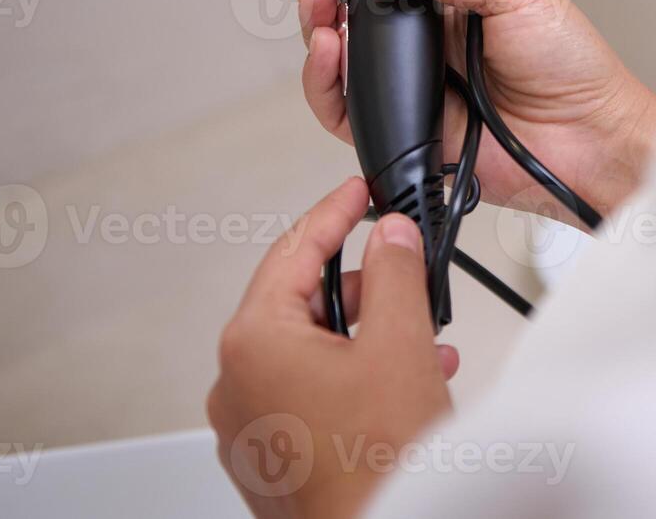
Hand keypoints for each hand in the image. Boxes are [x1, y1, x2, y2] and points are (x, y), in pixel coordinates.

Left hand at [208, 178, 455, 518]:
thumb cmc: (378, 462)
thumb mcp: (401, 342)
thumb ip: (394, 274)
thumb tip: (390, 236)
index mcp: (253, 343)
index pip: (293, 251)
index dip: (335, 214)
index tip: (357, 193)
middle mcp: (236, 383)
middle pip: (299, 303)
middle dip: (360, 287)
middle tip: (401, 270)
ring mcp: (248, 426)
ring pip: (307, 352)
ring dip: (364, 336)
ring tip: (419, 338)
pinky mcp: (269, 458)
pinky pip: (307, 393)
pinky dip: (351, 376)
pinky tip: (401, 380)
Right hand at [261, 0, 655, 219]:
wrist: (588, 138)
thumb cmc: (570, 66)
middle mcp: (418, 40)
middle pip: (343, 5)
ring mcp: (405, 84)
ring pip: (334, 53)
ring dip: (313, 21)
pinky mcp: (397, 130)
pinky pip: (342, 108)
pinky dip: (324, 80)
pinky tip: (329, 51)